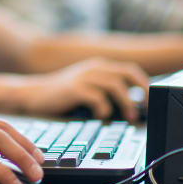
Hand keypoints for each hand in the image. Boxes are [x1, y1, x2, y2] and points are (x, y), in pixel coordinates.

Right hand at [9, 57, 148, 121]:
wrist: (32, 93)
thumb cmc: (61, 94)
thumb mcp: (87, 87)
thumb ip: (106, 90)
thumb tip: (131, 104)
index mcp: (99, 67)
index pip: (130, 70)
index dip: (144, 84)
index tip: (150, 101)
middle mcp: (94, 68)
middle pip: (127, 73)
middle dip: (141, 90)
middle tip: (146, 107)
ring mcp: (83, 77)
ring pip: (115, 85)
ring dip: (126, 102)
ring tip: (128, 117)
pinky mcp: (73, 88)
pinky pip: (96, 96)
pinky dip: (104, 107)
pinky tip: (102, 116)